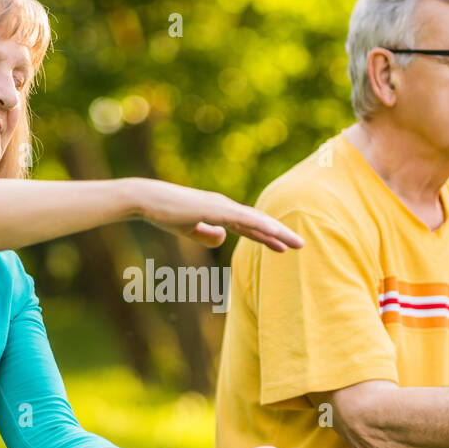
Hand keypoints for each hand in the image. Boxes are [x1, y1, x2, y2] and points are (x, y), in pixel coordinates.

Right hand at [128, 180, 303, 251]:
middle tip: (301, 245)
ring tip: (298, 243)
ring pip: (257, 220)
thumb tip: (223, 238)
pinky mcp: (216, 210)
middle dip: (280, 234)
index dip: (267, 237)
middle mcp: (225, 206)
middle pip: (258, 221)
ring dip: (279, 232)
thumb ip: (206, 234)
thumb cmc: (164, 213)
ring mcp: (222, 207)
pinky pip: (245, 219)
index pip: (249, 225)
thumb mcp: (189, 229)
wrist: (147, 200)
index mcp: (219, 211)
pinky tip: (277, 233)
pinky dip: (262, 226)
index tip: (283, 247)